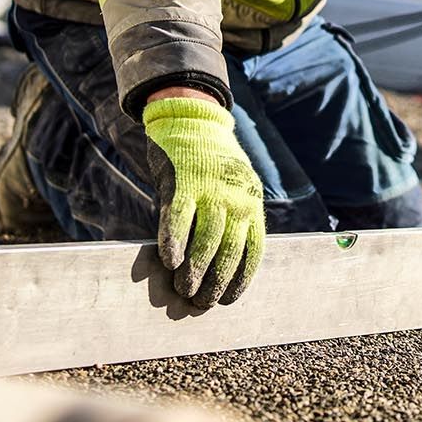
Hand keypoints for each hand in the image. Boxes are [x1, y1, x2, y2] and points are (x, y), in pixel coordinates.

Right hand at [142, 97, 264, 305]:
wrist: (192, 119)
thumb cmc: (211, 164)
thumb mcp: (234, 188)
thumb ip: (231, 219)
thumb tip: (217, 263)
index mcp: (252, 203)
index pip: (253, 251)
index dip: (240, 280)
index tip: (227, 300)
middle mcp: (236, 198)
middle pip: (229, 250)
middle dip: (215, 282)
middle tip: (200, 302)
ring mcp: (211, 189)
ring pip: (206, 240)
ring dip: (194, 271)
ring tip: (183, 289)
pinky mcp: (183, 181)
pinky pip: (179, 219)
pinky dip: (174, 242)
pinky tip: (168, 262)